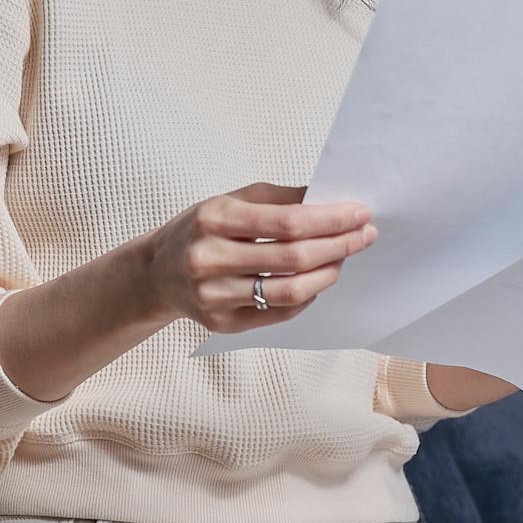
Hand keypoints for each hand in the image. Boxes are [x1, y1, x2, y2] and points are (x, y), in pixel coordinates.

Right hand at [141, 183, 377, 333]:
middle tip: (365, 236)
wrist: (157, 272)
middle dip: (338, 245)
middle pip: (293, 258)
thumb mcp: (231, 200)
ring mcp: (214, 296)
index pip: (287, 222)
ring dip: (327, 274)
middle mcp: (210, 259)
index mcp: (215, 219)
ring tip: (343, 259)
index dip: (331, 220)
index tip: (360, 214)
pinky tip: (317, 281)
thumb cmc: (201, 230)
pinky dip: (306, 297)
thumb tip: (329, 198)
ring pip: (289, 291)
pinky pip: (278, 313)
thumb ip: (279, 198)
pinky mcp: (222, 323)